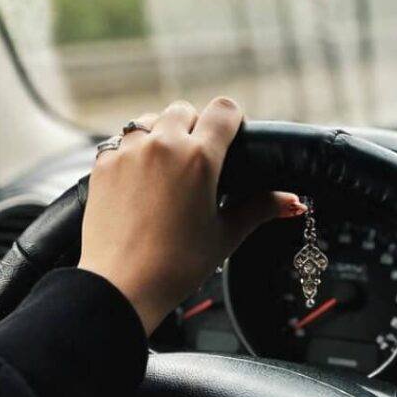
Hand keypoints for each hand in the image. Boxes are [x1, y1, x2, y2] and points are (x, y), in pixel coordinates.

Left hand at [78, 97, 305, 333]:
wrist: (120, 286)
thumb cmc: (177, 265)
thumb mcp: (225, 236)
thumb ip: (259, 208)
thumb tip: (293, 202)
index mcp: (200, 158)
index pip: (223, 110)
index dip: (231, 120)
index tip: (230, 136)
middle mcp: (163, 144)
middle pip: (185, 110)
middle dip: (194, 128)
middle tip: (196, 161)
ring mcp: (129, 151)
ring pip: (150, 120)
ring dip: (160, 134)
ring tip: (165, 167)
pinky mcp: (103, 163)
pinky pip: (121, 142)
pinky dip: (132, 152)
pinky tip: (137, 180)